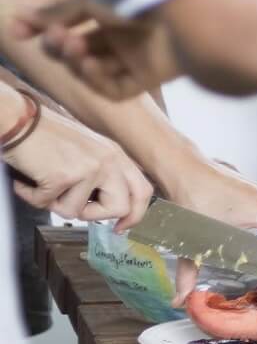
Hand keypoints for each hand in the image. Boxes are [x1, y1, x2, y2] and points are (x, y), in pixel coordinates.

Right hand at [5, 98, 152, 230]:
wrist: (20, 121)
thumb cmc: (47, 137)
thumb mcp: (89, 152)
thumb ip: (104, 176)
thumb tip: (108, 208)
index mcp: (116, 155)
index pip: (142, 191)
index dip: (134, 215)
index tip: (120, 227)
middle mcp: (109, 160)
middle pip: (120, 208)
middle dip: (92, 215)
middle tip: (73, 205)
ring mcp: (90, 168)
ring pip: (76, 212)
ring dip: (54, 203)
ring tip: (45, 182)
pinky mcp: (65, 175)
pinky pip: (47, 204)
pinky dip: (32, 195)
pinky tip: (29, 179)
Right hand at [9, 0, 179, 99]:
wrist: (186, 9)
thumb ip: (58, 12)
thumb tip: (21, 18)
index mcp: (115, 9)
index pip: (72, 23)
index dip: (44, 27)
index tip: (15, 30)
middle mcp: (127, 34)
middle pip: (80, 49)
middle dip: (59, 45)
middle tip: (54, 37)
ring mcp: (139, 57)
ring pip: (94, 69)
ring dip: (75, 60)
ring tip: (72, 46)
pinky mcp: (150, 78)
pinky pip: (115, 88)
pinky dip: (96, 79)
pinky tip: (88, 64)